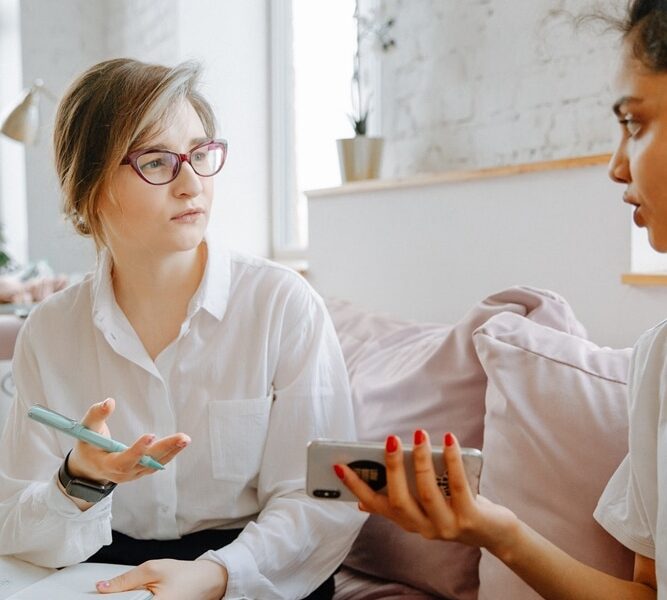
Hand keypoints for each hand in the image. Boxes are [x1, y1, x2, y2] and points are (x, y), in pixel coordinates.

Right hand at [66, 398, 190, 483]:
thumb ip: (96, 415)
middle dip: (164, 449)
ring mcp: (134, 474)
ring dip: (172, 451)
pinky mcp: (141, 470)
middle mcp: (122, 473)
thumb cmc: (88, 445)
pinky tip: (181, 443)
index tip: (150, 435)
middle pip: (146, 463)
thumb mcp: (86, 430)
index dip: (137, 450)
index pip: (124, 461)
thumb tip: (110, 401)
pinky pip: (157, 463)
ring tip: (185, 439)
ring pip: (155, 464)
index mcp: (106, 465)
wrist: (89, 468)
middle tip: (182, 438)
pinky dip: (170, 453)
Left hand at [96, 559, 227, 599]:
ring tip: (136, 590)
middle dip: (120, 598)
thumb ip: (126, 580)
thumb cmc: (185, 574)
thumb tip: (102, 587)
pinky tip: (143, 595)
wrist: (208, 580)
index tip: (100, 594)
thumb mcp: (154, 569)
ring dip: (130, 599)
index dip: (110, 598)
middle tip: (113, 590)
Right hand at [337, 430, 518, 555]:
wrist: (495, 534)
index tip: (340, 466)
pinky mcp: (469, 519)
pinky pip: (458, 487)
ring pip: (427, 494)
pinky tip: (448, 440)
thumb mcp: (423, 508)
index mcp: (408, 521)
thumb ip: (399, 502)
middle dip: (391, 469)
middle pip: (399, 501)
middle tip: (390, 441)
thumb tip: (363, 500)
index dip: (357, 487)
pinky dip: (452, 461)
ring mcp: (446, 526)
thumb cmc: (455, 509)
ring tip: (419, 435)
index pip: (376, 505)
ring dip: (420, 462)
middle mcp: (423, 527)